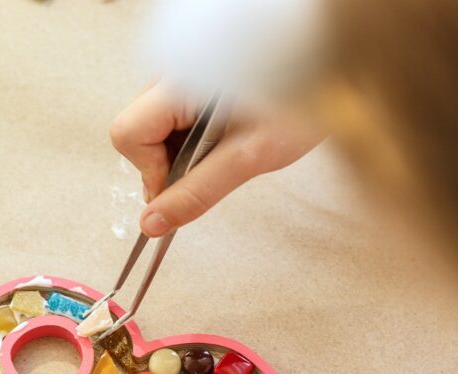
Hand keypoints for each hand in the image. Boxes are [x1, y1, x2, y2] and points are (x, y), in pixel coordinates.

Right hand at [110, 81, 320, 235]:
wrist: (329, 68)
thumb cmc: (301, 103)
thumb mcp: (251, 156)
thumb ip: (198, 191)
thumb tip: (154, 222)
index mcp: (182, 82)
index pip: (128, 134)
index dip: (151, 171)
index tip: (183, 184)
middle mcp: (172, 67)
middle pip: (136, 130)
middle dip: (167, 159)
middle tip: (211, 162)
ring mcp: (178, 68)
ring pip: (151, 123)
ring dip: (180, 147)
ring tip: (225, 141)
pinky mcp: (188, 73)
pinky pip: (168, 112)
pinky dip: (188, 132)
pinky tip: (221, 129)